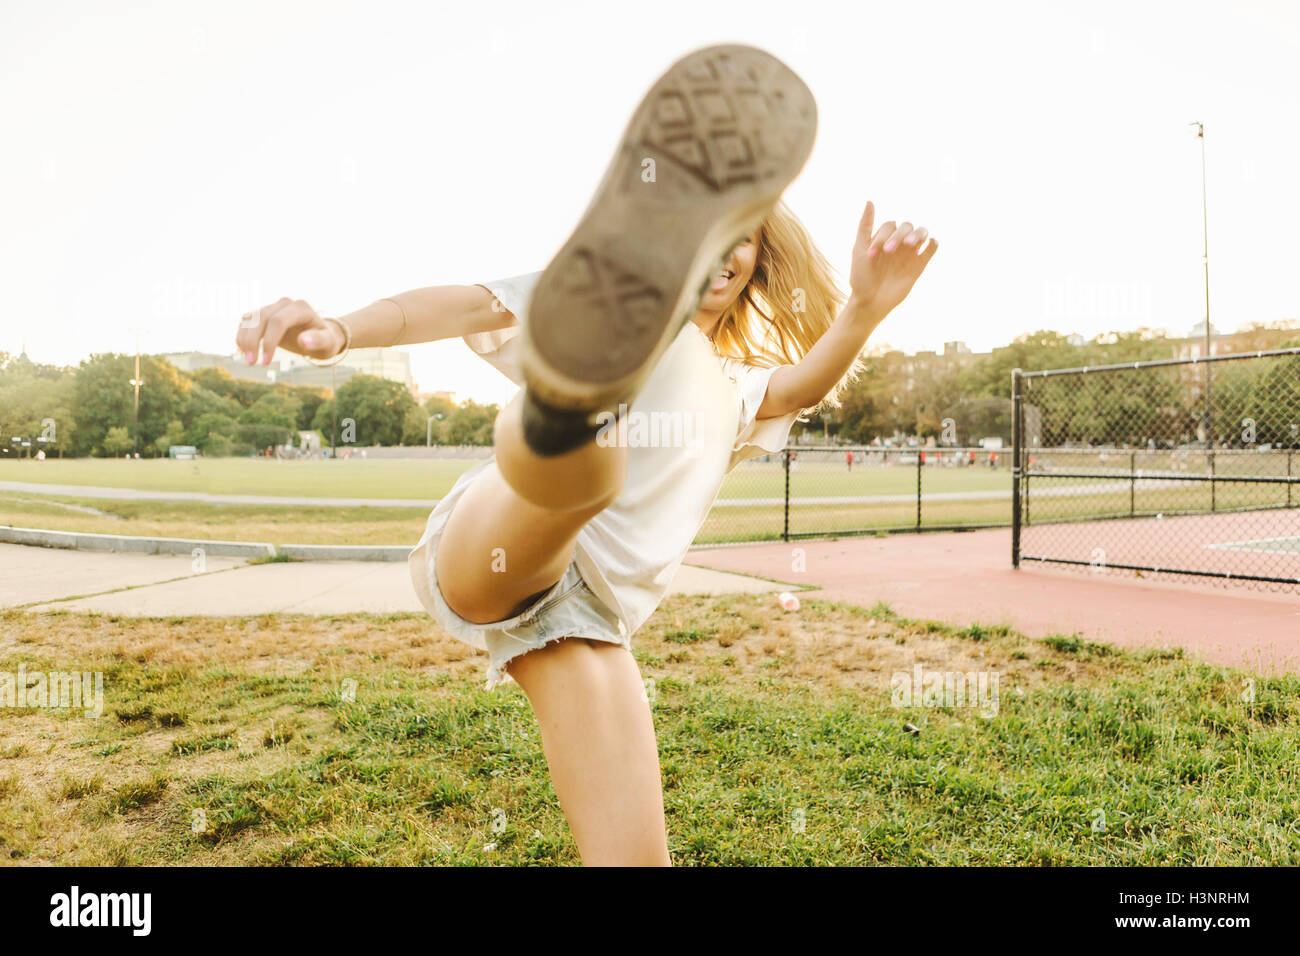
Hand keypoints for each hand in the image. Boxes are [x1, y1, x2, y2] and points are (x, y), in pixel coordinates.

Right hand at [235, 298, 343, 364]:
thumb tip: (304, 341)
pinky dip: (242, 335)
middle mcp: (285, 304)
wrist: (319, 335)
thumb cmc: (325, 340)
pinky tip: (243, 350)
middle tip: (251, 363)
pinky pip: (247, 321)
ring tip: (247, 359)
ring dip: (244, 338)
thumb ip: (318, 340)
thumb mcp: (327, 343)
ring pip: (250, 318)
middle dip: (253, 341)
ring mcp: (273, 307)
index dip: (270, 341)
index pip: (278, 321)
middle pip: (261, 318)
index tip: (266, 362)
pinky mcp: (264, 314)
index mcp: (301, 308)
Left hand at [847, 201, 937, 319]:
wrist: (870, 303)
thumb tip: (870, 201)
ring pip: (921, 232)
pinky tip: (930, 242)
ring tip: (911, 244)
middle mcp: (898, 243)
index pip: (890, 225)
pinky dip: (933, 243)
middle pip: (906, 226)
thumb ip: (865, 226)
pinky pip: (931, 249)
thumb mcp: (859, 250)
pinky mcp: (919, 265)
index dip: (883, 236)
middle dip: (899, 235)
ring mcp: (909, 253)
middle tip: (889, 252)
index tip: (873, 254)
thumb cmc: (861, 278)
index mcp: (884, 238)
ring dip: (918, 234)